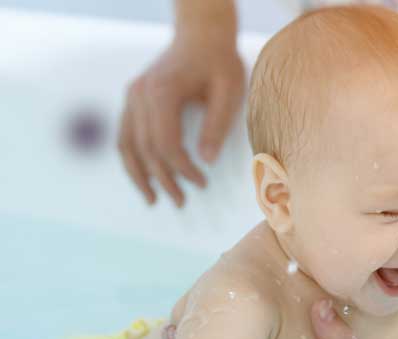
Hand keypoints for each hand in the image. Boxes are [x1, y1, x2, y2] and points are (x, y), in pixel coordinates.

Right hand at [118, 37, 244, 206]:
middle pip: (146, 148)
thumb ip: (217, 126)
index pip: (166, 144)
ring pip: (127, 144)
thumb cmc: (219, 61)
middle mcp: (140, 94)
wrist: (202, 35)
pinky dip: (132, 156)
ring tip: (152, 199)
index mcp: (162, 93)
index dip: (182, 169)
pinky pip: (126, 133)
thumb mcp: (229, 92)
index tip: (201, 183)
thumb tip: (207, 160)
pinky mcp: (134, 97)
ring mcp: (133, 95)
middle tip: (180, 202)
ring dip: (138, 175)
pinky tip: (142, 174)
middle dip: (163, 179)